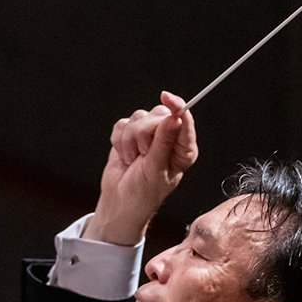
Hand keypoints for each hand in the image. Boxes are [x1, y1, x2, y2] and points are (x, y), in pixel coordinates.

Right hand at [87, 92, 197, 244]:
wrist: (119, 203)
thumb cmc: (143, 193)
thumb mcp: (156, 170)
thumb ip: (164, 143)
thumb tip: (175, 118)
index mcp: (183, 148)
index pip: (183, 119)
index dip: (176, 106)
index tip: (167, 97)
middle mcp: (168, 138)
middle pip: (157, 114)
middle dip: (143, 135)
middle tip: (142, 155)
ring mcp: (148, 135)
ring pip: (137, 118)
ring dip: (129, 142)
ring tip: (132, 160)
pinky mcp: (129, 135)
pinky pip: (121, 124)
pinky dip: (118, 141)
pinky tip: (124, 156)